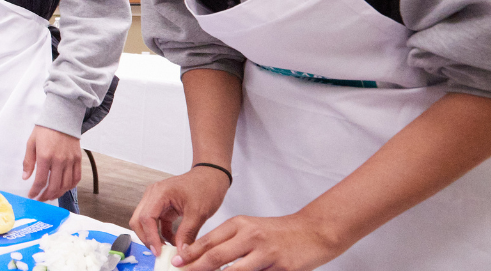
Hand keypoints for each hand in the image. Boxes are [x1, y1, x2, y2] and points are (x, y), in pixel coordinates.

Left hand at [21, 126, 81, 200]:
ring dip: (58, 193)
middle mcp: (59, 161)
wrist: (62, 117)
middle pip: (54, 186)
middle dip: (46, 196)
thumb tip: (25, 177)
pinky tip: (64, 188)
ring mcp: (70, 160)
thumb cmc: (44, 130)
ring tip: (51, 196)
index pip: (40, 181)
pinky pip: (76, 178)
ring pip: (66, 185)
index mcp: (45, 156)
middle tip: (40, 198)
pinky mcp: (78, 159)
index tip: (32, 196)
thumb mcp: (31, 143)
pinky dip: (70, 186)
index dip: (35, 191)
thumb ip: (28, 161)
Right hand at [129, 166, 231, 254]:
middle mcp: (153, 195)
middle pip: (138, 220)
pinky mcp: (161, 206)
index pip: (146, 218)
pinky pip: (155, 223)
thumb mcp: (198, 212)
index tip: (159, 251)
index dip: (150, 237)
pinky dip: (161, 234)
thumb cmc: (206, 186)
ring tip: (166, 249)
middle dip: (146, 238)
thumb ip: (187, 233)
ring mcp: (155, 200)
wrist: (212, 176)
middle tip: (159, 252)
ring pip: (144, 222)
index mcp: (160, 193)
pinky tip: (172, 241)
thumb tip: (180, 251)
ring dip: (152, 237)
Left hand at [173, 214, 345, 270]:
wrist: (314, 231)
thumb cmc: (278, 232)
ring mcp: (266, 254)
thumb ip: (227, 240)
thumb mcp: (250, 228)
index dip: (189, 254)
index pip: (208, 241)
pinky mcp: (281, 268)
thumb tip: (200, 256)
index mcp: (240, 225)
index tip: (175, 263)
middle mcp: (251, 237)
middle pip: (216, 258)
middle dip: (195, 269)